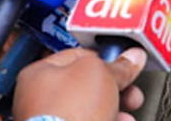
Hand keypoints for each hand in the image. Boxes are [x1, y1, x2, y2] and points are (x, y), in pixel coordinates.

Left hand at [13, 48, 147, 120]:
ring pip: (91, 109)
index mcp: (38, 73)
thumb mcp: (101, 73)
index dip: (105, 58)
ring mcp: (50, 120)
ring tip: (128, 113)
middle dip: (115, 88)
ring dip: (116, 108)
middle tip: (130, 89)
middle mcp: (39, 98)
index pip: (78, 56)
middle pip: (87, 86)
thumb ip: (118, 65)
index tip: (124, 62)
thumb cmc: (68, 111)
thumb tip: (132, 58)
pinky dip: (109, 120)